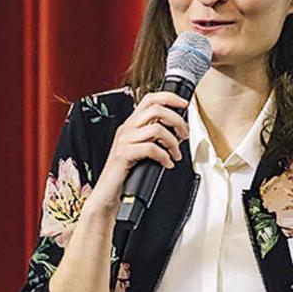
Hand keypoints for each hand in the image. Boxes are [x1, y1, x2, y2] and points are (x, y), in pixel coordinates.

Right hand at [89, 92, 189, 207]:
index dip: (170, 98)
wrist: (107, 193)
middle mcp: (127, 128)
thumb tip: (178, 131)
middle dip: (177, 121)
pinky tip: (167, 164)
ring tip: (176, 154)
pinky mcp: (124, 154)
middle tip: (184, 135)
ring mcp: (124, 141)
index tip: (185, 105)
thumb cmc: (125, 174)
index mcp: (131, 124)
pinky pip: (151, 148)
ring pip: (156, 128)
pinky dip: (164, 156)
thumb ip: (155, 137)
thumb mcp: (142, 150)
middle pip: (157, 109)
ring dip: (173, 142)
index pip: (150, 99)